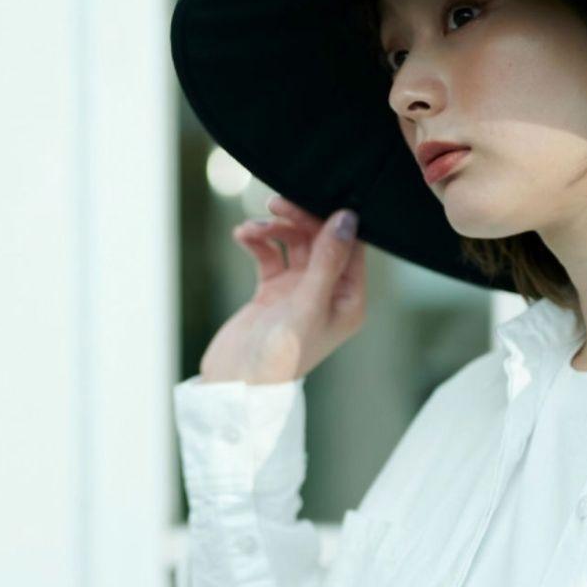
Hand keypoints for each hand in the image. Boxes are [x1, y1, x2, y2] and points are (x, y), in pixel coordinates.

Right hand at [198, 196, 365, 383]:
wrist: (235, 387)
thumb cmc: (279, 358)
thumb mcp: (308, 305)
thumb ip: (327, 261)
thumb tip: (347, 219)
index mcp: (349, 300)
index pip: (351, 247)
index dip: (332, 221)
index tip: (311, 200)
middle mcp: (328, 293)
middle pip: (321, 240)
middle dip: (298, 219)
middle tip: (276, 205)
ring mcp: (299, 291)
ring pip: (294, 244)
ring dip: (273, 230)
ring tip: (251, 228)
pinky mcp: (272, 292)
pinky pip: (270, 254)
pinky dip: (257, 242)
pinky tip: (243, 236)